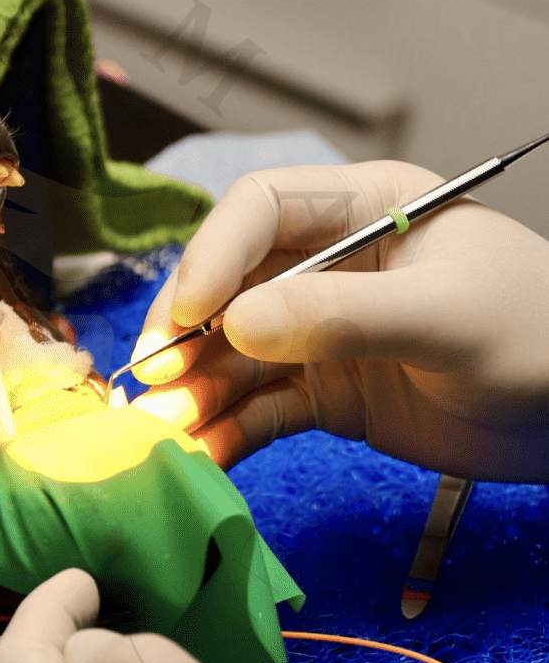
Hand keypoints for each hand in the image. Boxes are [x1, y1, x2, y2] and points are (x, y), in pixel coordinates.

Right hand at [131, 161, 548, 478]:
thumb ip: (342, 317)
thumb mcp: (444, 318)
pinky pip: (261, 408)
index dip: (213, 254)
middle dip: (184, 332)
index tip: (186, 313)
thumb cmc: (539, 336)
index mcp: (365, 208)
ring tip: (160, 433)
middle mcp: (332, 264)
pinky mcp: (329, 394)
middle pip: (229, 285)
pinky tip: (200, 455)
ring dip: (194, 391)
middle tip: (152, 380)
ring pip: (235, 354)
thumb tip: (236, 324)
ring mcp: (325, 332)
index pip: (261, 209)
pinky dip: (226, 431)